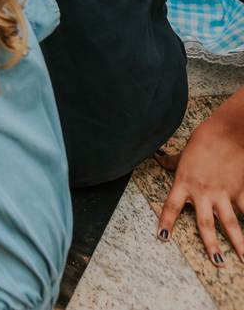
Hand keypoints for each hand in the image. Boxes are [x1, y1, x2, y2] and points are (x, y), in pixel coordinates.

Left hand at [156, 116, 243, 264]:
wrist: (226, 133)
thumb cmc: (202, 141)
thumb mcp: (183, 154)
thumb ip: (172, 162)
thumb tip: (159, 159)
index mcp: (184, 183)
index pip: (171, 206)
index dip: (166, 222)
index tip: (162, 237)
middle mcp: (202, 192)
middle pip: (204, 223)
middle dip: (210, 244)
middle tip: (216, 262)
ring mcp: (223, 193)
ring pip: (230, 222)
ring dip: (238, 242)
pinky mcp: (239, 190)